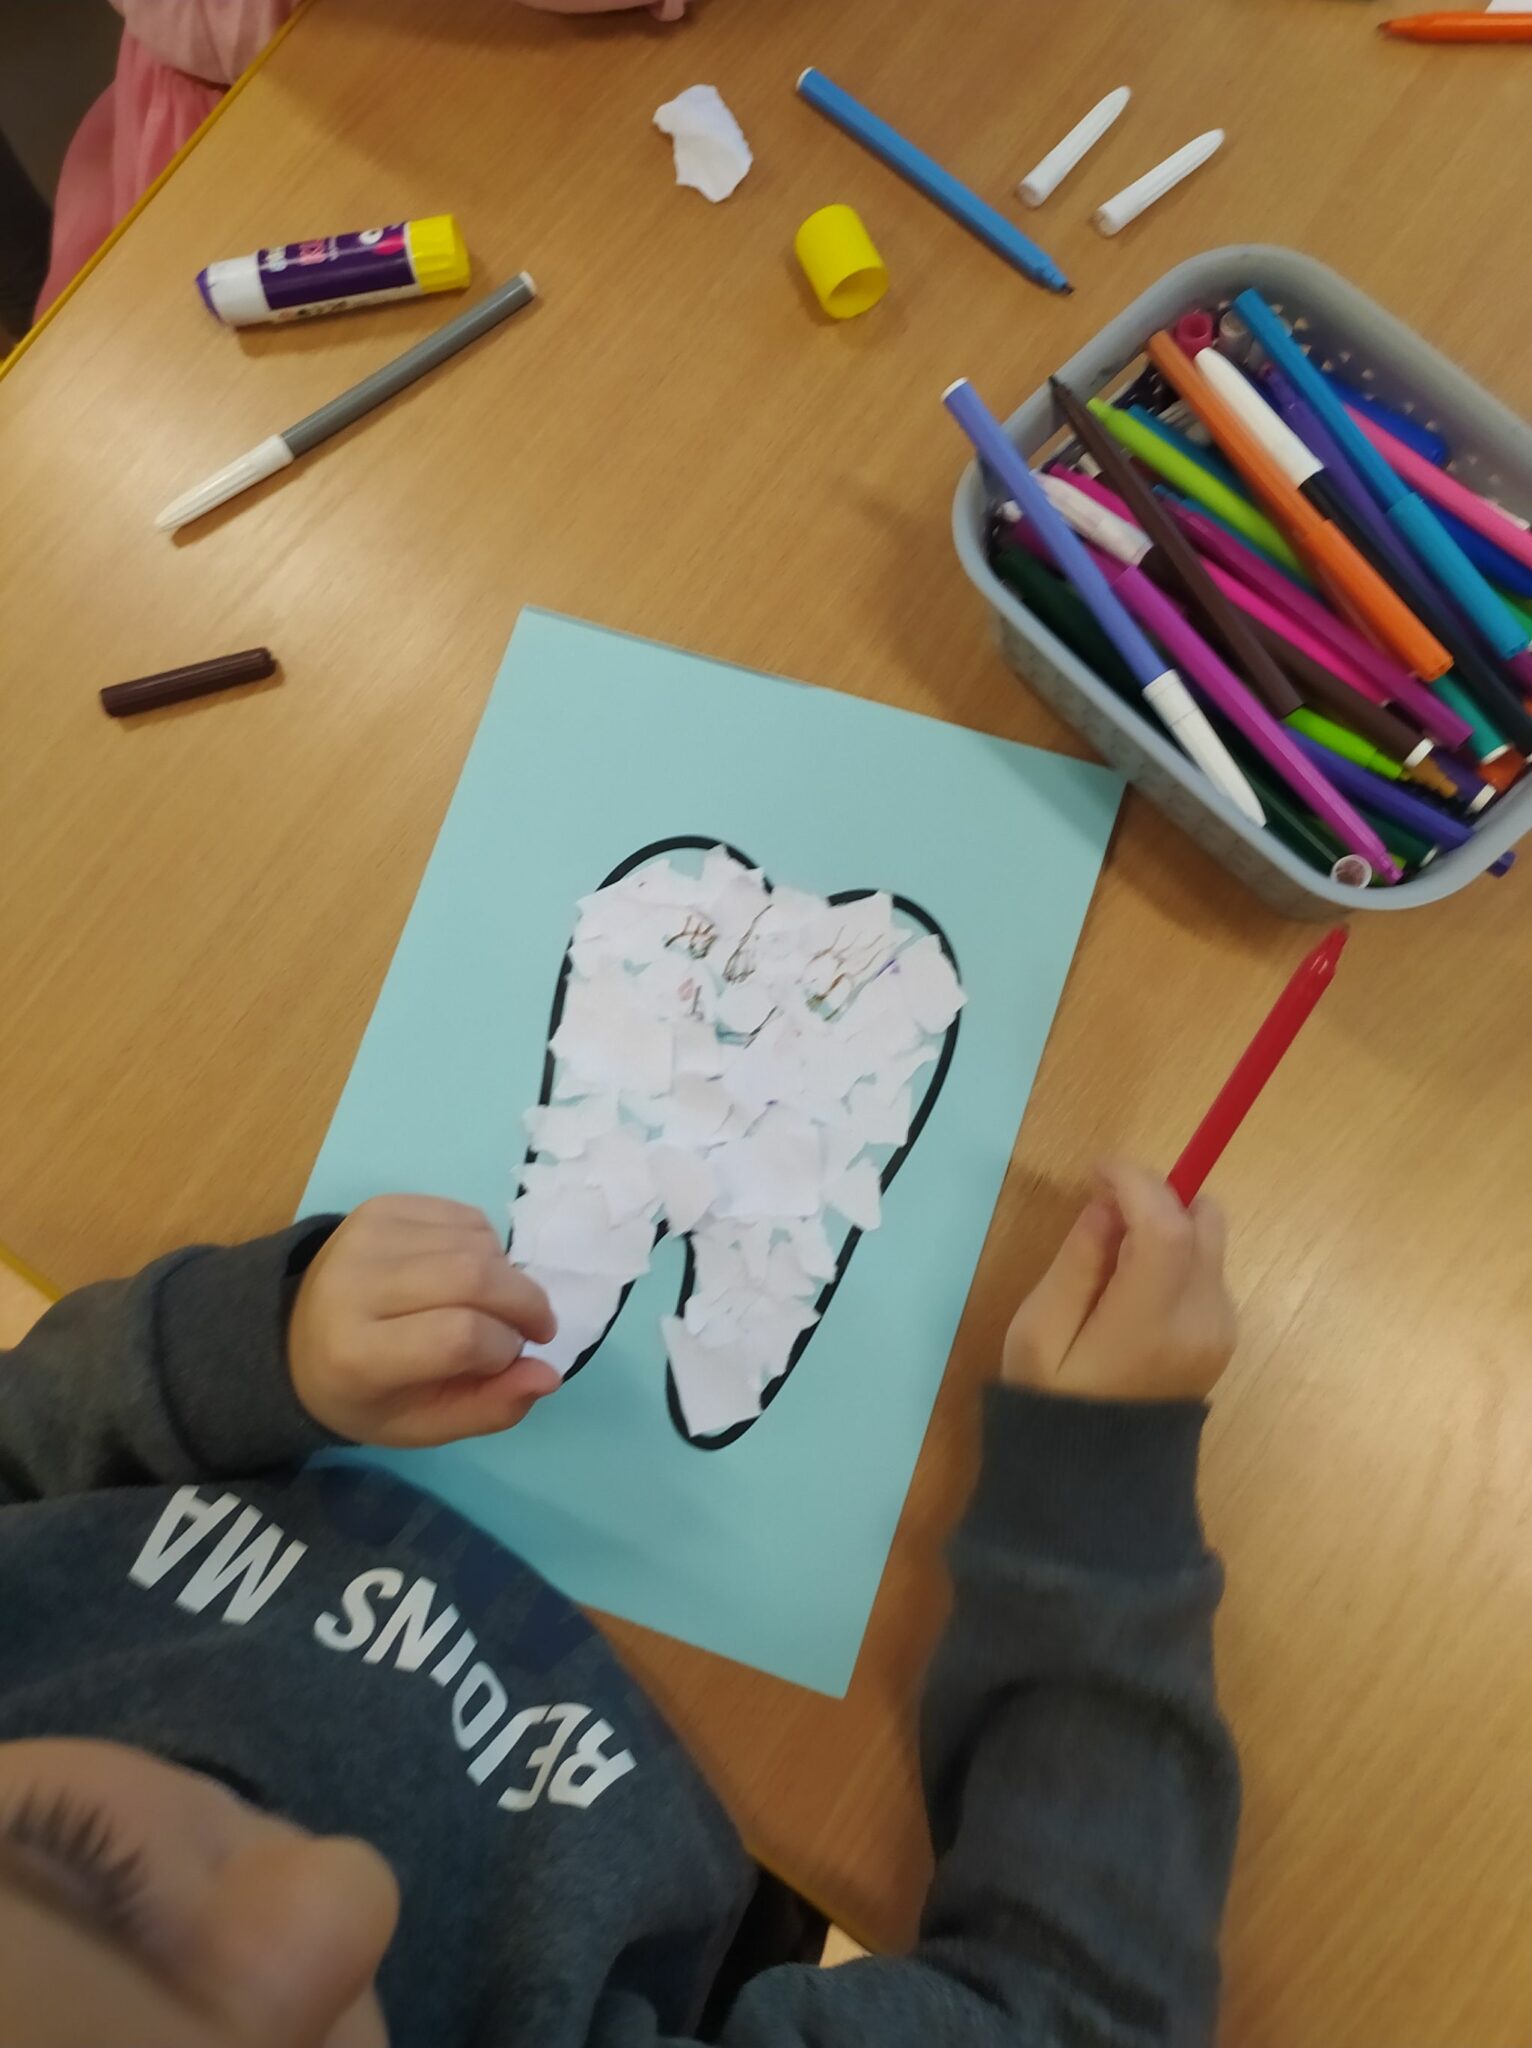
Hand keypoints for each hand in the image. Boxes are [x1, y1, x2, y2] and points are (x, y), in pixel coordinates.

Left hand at [289, 1196, 559, 1446]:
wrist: (296, 1338)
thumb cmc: (367, 1393)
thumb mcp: (424, 1424)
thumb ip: (491, 1408)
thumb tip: (550, 1375)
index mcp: (356, 1353)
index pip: (460, 1335)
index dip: (504, 1349)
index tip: (510, 1360)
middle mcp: (354, 1284)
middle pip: (474, 1276)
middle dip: (525, 1302)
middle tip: (536, 1327)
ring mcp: (366, 1236)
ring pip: (477, 1242)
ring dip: (506, 1274)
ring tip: (492, 1302)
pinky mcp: (379, 1207)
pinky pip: (465, 1216)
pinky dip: (487, 1246)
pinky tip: (467, 1272)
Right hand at [1002, 1162, 1234, 1402]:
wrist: (1099, 1480)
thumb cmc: (1053, 1404)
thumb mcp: (1039, 1333)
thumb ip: (1078, 1264)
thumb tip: (1108, 1207)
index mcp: (1151, 1323)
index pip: (1168, 1226)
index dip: (1137, 1183)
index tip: (1097, 1172)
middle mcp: (1201, 1320)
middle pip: (1204, 1222)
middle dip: (1158, 1196)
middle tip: (1106, 1207)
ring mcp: (1220, 1330)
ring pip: (1209, 1242)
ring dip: (1168, 1226)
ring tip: (1113, 1256)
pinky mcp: (1224, 1337)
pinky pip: (1207, 1271)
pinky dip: (1176, 1257)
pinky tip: (1134, 1288)